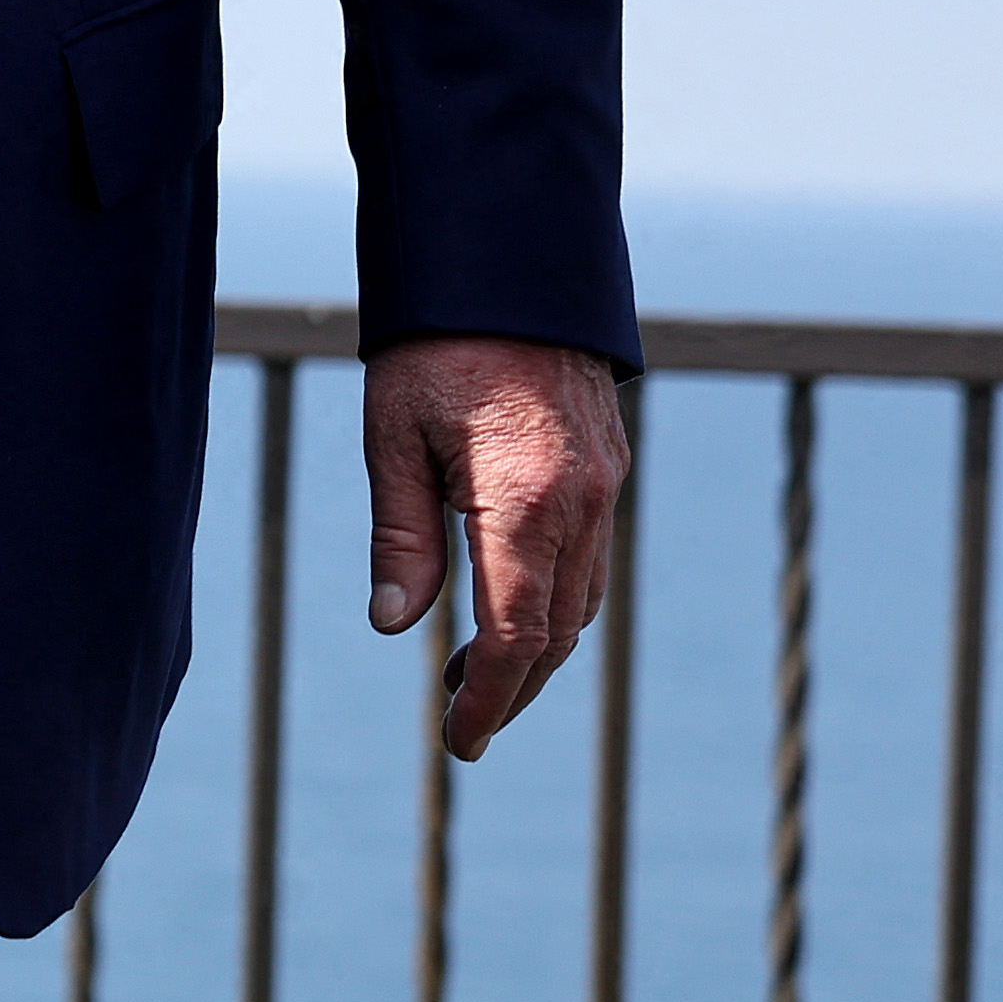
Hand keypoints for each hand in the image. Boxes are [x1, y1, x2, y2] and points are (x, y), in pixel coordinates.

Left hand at [363, 333, 630, 764]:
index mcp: (527, 500)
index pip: (519, 633)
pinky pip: (593, 557)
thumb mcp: (392, 437)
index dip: (490, 697)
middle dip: (514, 687)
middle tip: (464, 724)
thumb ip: (401, 537)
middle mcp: (583, 500)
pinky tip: (510, 604)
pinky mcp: (610, 464)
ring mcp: (607, 482)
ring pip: (583, 599)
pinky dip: (556, 599)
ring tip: (474, 674)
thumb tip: (395, 627)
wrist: (507, 261)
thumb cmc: (433, 346)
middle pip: (559, 630)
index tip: (459, 740)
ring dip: (537, 648)